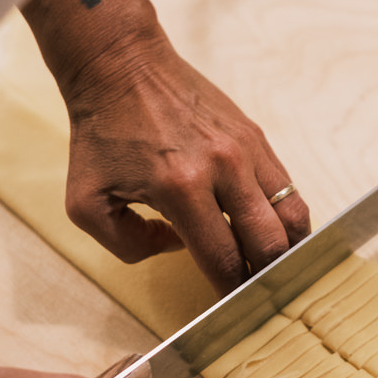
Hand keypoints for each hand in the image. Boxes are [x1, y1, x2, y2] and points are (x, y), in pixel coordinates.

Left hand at [23, 0, 310, 294]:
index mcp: (180, 189)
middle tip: (259, 295)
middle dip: (266, 277)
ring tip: (277, 265)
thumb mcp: (86, 202)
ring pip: (291, 215)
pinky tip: (276, 230)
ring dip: (287, 248)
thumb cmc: (102, 132)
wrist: (122, 66)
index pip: (222, 259)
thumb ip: (127, 245)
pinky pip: (286, 186)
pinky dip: (287, 215)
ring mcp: (245, 150)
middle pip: (267, 242)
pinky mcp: (255, 135)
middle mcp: (223, 169)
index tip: (230, 311)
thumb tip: (176, 249)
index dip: (230, 292)